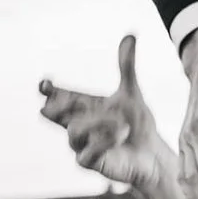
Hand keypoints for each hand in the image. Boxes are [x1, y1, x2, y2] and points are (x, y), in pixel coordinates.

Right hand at [40, 35, 187, 198]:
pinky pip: (86, 153)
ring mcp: (81, 145)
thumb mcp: (131, 93)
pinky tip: (121, 133)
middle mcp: (77, 125)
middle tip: (62, 102)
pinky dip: (103, 141)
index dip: (48, 91)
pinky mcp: (91, 163)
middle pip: (53, 115)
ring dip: (97, 123)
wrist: (151, 154)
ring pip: (73, 131)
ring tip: (123, 123)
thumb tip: (130, 35)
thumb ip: (126, 66)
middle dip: (56, 107)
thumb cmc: (137, 124)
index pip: (57, 97)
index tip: (45, 84)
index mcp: (82, 107)